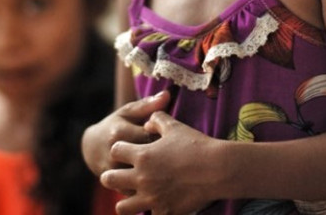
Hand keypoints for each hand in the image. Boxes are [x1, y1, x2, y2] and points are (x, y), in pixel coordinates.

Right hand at [81, 91, 170, 176]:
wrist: (91, 147)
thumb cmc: (116, 124)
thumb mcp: (128, 112)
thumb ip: (148, 105)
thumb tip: (167, 94)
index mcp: (119, 133)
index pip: (150, 134)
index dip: (164, 135)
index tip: (170, 134)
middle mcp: (114, 154)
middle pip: (148, 156)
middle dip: (163, 154)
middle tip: (172, 151)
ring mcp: (114, 172)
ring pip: (143, 174)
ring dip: (158, 171)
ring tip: (166, 163)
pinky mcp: (115, 185)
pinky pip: (138, 188)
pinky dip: (150, 184)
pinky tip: (158, 175)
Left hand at [101, 111, 219, 214]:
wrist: (217, 169)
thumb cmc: (196, 145)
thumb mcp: (176, 127)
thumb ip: (157, 120)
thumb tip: (147, 123)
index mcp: (142, 155)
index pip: (115, 151)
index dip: (120, 149)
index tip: (129, 150)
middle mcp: (141, 178)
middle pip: (109, 179)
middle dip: (113, 176)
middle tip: (124, 174)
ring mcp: (151, 198)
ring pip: (121, 207)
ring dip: (126, 200)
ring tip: (135, 194)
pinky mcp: (163, 211)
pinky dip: (151, 210)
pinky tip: (159, 203)